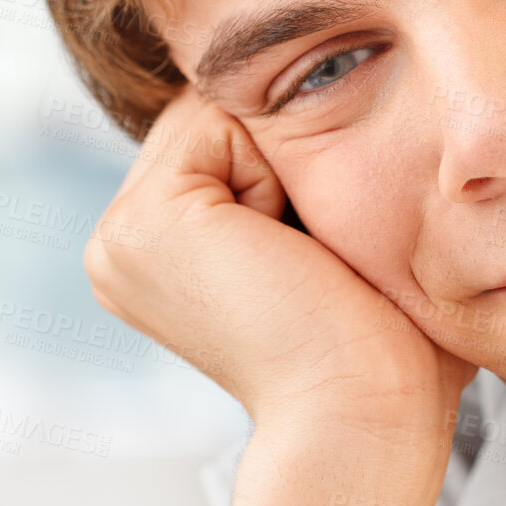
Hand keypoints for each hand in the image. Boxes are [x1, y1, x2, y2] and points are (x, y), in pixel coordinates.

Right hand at [84, 86, 474, 439]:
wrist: (367, 413)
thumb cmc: (385, 348)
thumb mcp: (331, 241)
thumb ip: (303, 173)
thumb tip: (340, 92)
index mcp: (159, 250)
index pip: (232, 132)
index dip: (301, 162)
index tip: (323, 257)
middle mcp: (123, 242)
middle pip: (223, 114)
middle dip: (290, 157)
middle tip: (316, 258)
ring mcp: (120, 233)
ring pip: (226, 111)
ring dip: (288, 165)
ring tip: (302, 257)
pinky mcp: (142, 221)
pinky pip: (224, 123)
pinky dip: (277, 171)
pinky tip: (287, 251)